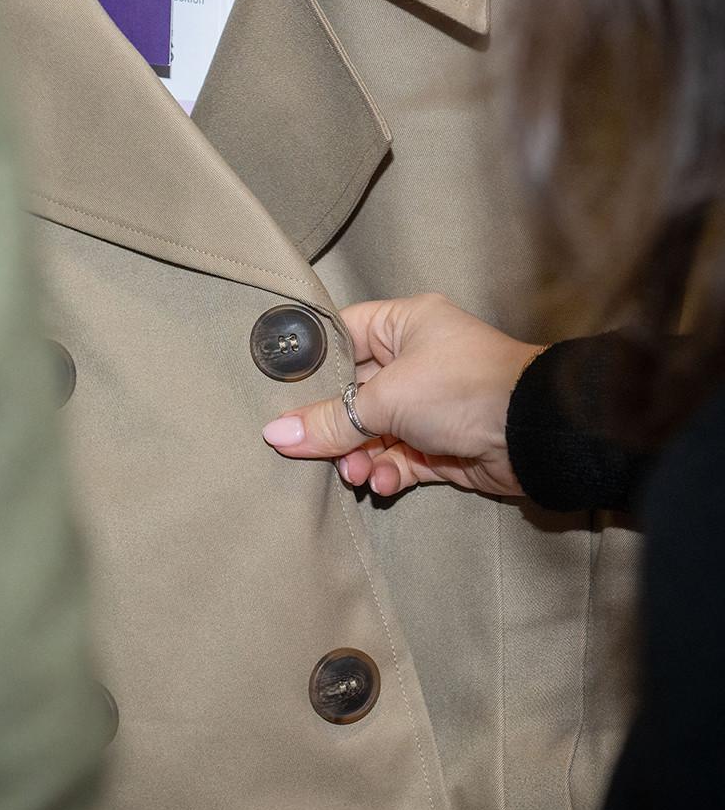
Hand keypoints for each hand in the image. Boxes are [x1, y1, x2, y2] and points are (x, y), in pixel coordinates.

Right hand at [262, 293, 541, 497]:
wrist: (534, 435)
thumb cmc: (464, 389)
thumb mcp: (387, 399)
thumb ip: (330, 420)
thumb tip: (275, 435)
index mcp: (404, 325)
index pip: (341, 337)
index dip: (310, 368)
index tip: (279, 397)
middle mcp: (415, 361)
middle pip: (352, 393)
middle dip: (333, 426)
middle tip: (310, 449)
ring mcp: (428, 405)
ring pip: (372, 432)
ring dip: (358, 456)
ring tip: (353, 473)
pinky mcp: (440, 446)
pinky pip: (398, 459)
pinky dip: (385, 472)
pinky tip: (380, 483)